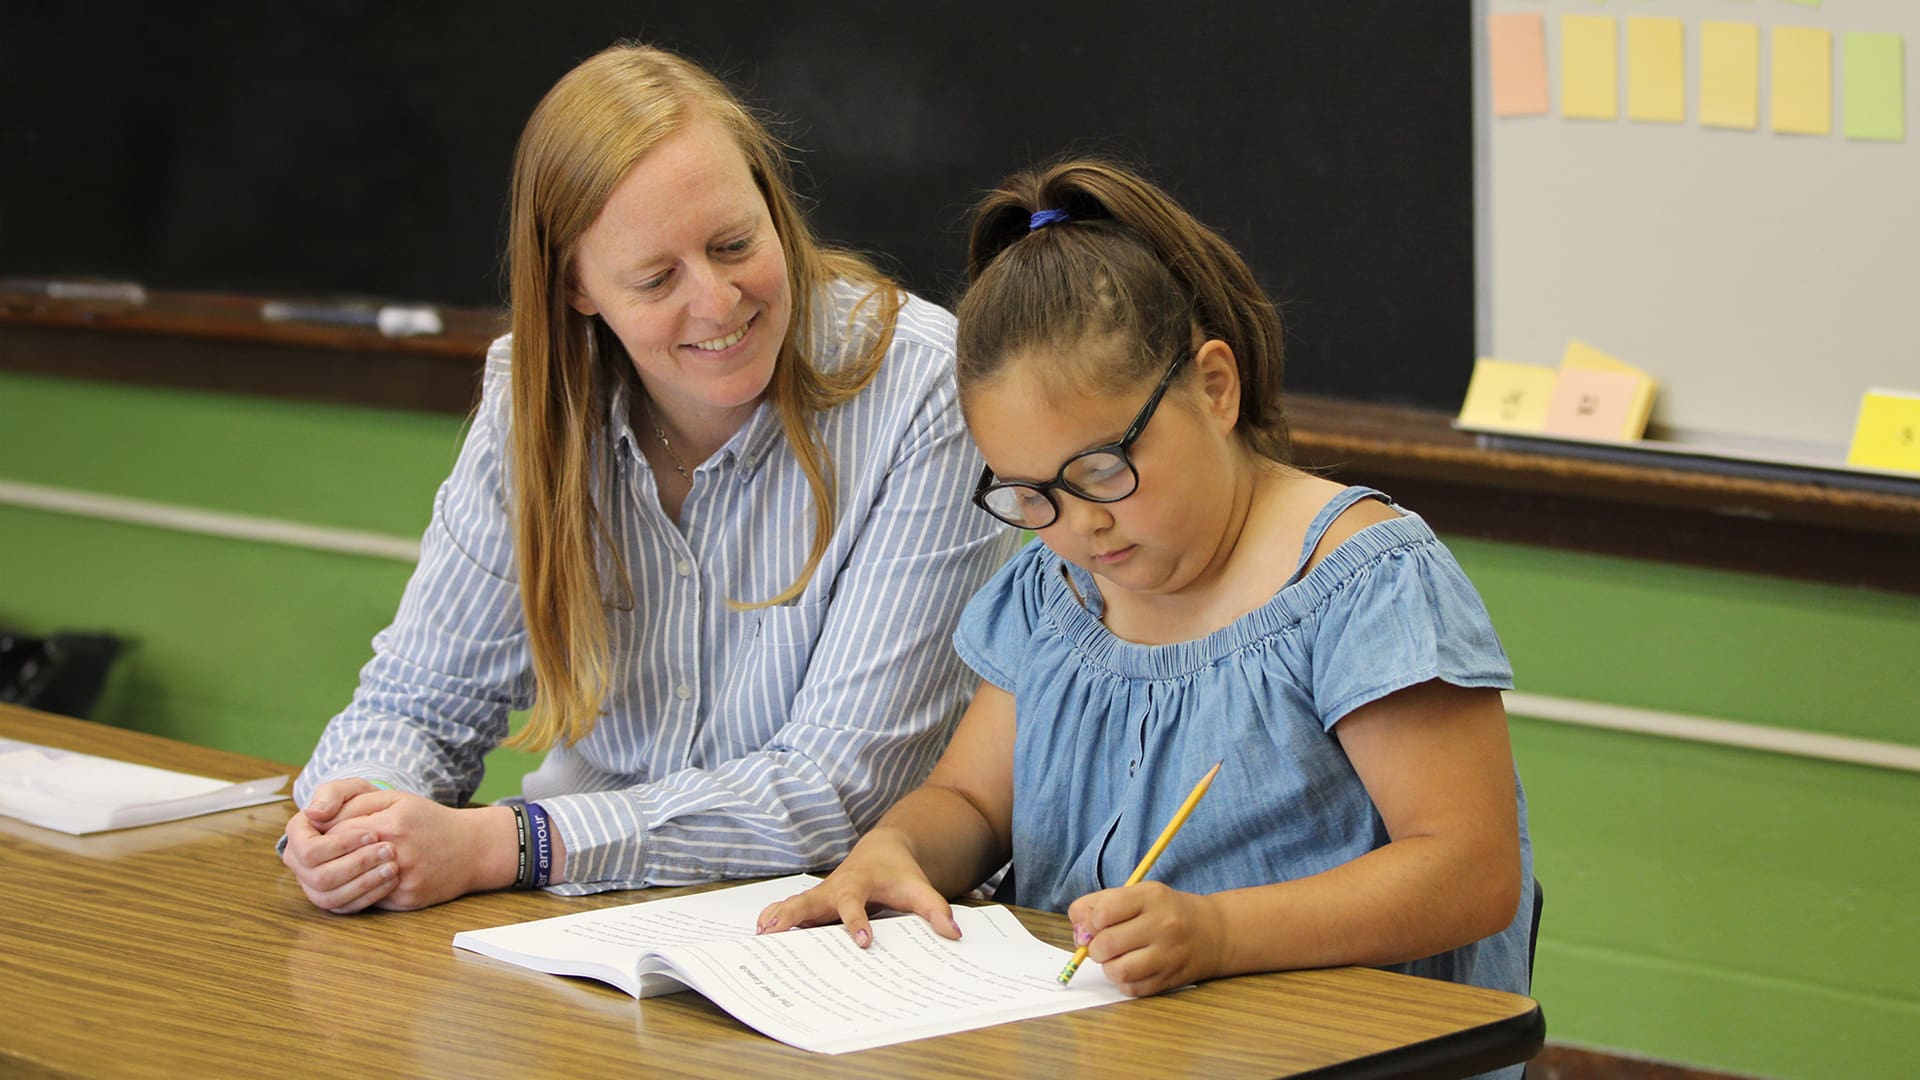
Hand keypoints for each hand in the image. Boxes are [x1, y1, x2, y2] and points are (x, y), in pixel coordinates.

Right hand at [282, 779, 403, 913]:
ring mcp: (312, 884)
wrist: (382, 825)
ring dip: (363, 883)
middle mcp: (299, 863)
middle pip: (320, 875)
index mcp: (298, 835)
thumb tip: (313, 813)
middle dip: (356, 864)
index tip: (372, 834)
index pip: (308, 849)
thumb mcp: (352, 790)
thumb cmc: (364, 805)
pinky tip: (391, 881)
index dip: (340, 845)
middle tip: (389, 850)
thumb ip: (333, 794)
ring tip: (392, 867)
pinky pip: (343, 907)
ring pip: (329, 896)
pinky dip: (368, 896)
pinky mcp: (331, 898)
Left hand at [284, 782, 515, 912]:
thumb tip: (314, 817)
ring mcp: (402, 880)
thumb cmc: (429, 821)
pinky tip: (362, 881)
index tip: (323, 831)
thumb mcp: (395, 798)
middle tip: (324, 855)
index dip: (323, 832)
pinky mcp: (407, 901)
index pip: (334, 832)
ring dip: (338, 878)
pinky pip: (368, 901)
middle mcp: (396, 853)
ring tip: (341, 867)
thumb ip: (353, 802)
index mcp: (390, 823)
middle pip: (336, 863)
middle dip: (323, 859)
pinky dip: (359, 892)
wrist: (473, 848)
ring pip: (347, 887)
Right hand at [755, 831, 960, 947]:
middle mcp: (834, 888)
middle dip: (793, 915)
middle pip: (811, 900)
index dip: (858, 922)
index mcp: (858, 884)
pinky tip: (760, 932)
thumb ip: (936, 910)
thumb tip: (954, 934)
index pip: (855, 904)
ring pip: (795, 904)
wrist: (883, 851)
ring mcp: (821, 894)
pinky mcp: (815, 902)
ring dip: (778, 917)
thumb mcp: (919, 889)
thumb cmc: (899, 875)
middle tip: (776, 932)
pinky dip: (776, 918)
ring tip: (760, 934)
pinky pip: (792, 910)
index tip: (863, 942)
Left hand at [1067, 881, 1227, 996]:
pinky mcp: (1170, 979)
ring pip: (1117, 970)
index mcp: (1150, 897)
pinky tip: (1131, 968)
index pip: (1102, 913)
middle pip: (1106, 944)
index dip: (1089, 922)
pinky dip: (1123, 981)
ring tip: (1116, 958)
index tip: (1095, 924)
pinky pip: (1132, 988)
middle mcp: (1162, 925)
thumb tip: (1077, 928)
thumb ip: (1100, 903)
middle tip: (1102, 944)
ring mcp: (1168, 955)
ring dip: (1108, 967)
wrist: (1212, 932)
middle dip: (1094, 947)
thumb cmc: (1166, 911)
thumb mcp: (1138, 893)